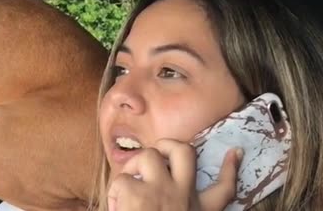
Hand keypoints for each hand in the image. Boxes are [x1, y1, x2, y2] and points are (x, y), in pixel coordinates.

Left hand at [107, 139, 242, 210]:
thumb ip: (183, 207)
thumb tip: (171, 189)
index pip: (225, 188)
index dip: (231, 168)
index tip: (235, 152)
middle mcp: (184, 196)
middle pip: (186, 153)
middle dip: (169, 144)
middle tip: (157, 151)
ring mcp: (161, 191)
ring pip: (149, 155)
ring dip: (135, 163)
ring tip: (128, 179)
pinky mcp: (137, 193)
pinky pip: (121, 179)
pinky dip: (114, 190)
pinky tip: (115, 205)